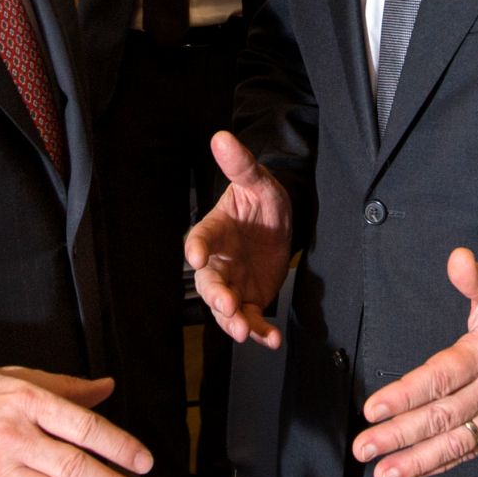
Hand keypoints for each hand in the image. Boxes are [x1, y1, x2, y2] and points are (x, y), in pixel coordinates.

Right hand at [184, 131, 291, 348]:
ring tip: (244, 331)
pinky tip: (271, 339)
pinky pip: (251, 319)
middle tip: (226, 305)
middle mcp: (219, 261)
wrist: (281, 224)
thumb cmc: (263, 200)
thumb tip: (221, 137)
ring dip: (232, 321)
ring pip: (225, 308)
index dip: (197, 247)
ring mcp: (234, 283)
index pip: (200, 238)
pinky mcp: (251, 299)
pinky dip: (259, 332)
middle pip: (209, 283)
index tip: (196, 255)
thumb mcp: (258, 182)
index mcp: (214, 230)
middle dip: (215, 296)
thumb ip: (240, 166)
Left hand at [353, 248, 477, 476]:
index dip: (405, 395)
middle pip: (441, 417)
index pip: (440, 378)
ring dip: (417, 461)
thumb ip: (474, 276)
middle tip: (363, 447)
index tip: (373, 408)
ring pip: (455, 442)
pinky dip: (441, 464)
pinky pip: (470, 450)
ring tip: (383, 473)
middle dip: (399, 435)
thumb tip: (457, 258)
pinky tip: (414, 472)